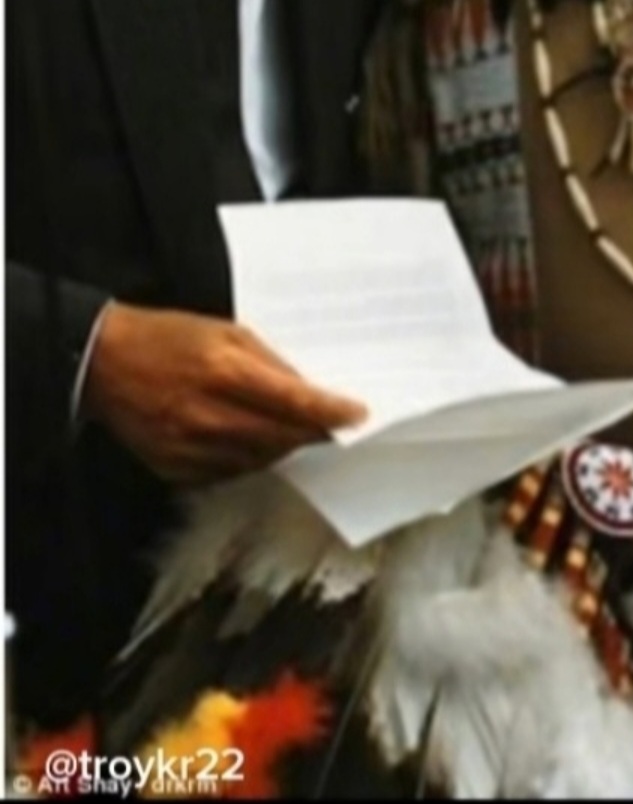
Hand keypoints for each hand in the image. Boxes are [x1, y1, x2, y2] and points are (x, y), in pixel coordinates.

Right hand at [83, 301, 365, 485]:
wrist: (104, 362)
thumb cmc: (167, 338)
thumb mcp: (226, 331)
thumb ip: (270, 362)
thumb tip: (307, 392)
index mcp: (224, 372)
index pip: (294, 402)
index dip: (330, 412)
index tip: (356, 415)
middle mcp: (208, 415)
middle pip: (282, 437)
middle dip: (312, 433)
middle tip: (332, 425)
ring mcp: (189, 447)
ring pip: (259, 459)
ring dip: (282, 446)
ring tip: (289, 429)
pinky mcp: (174, 467)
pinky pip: (228, 472)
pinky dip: (248, 458)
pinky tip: (248, 438)